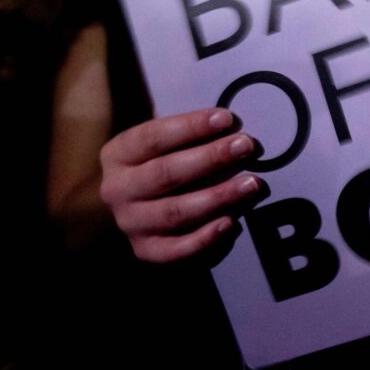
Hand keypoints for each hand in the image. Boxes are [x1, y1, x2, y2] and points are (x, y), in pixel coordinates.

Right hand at [99, 108, 263, 262]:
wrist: (138, 203)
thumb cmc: (162, 159)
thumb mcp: (164, 139)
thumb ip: (188, 131)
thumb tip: (230, 122)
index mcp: (118, 154)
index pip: (154, 137)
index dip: (191, 127)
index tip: (228, 119)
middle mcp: (117, 189)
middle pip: (166, 173)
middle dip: (211, 158)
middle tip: (246, 146)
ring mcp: (130, 223)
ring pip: (175, 212)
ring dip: (217, 197)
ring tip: (251, 184)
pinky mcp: (145, 250)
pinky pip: (176, 249)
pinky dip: (204, 238)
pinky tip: (231, 223)